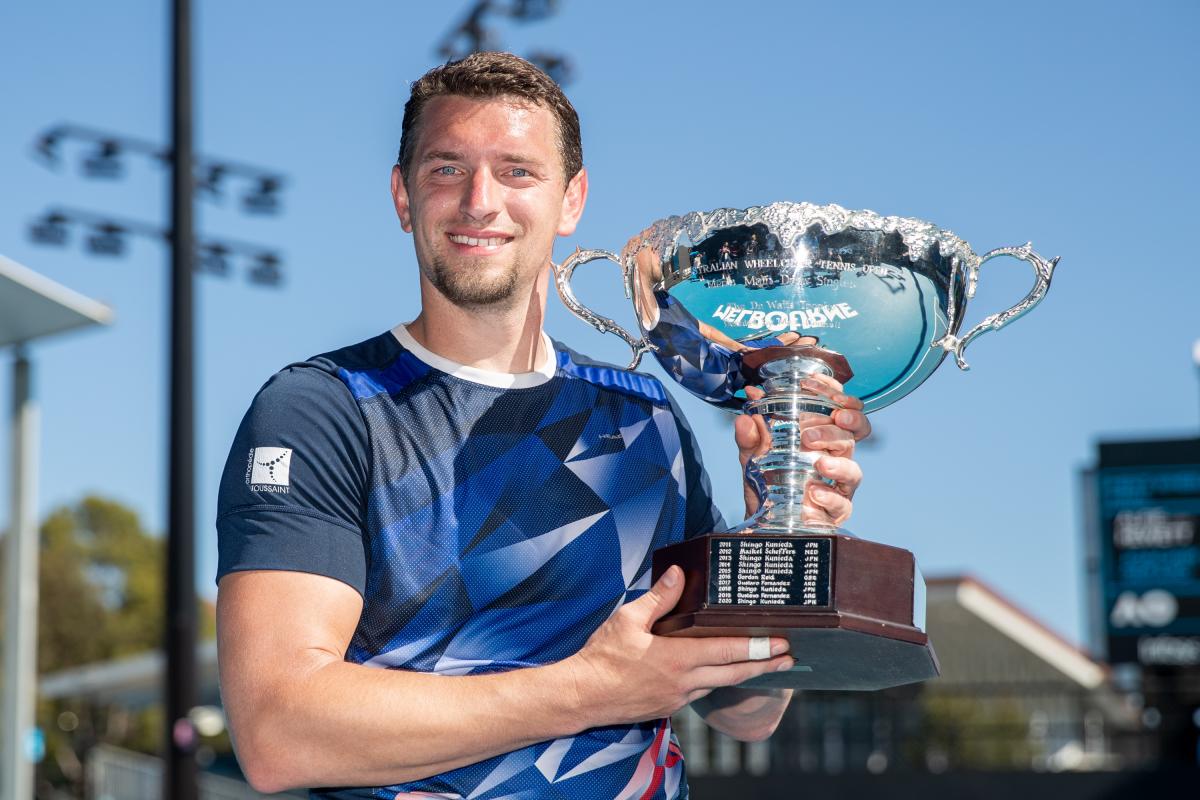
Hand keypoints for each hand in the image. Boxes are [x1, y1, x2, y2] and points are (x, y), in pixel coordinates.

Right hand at [567, 566, 793, 724]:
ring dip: (743, 674)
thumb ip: (659, 598)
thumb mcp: (627, 619)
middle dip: (764, 665)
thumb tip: (680, 574)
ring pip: (719, 683)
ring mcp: (677, 697)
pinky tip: (721, 673)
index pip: (728, 651)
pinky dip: (717, 680)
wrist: (582, 696)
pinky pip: (700, 690)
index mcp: (677, 658)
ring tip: (764, 665)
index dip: (758, 648)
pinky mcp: (668, 705)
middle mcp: (683, 681)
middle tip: (789, 658)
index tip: (781, 643)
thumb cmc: (602, 657)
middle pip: (734, 673)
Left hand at [735, 367, 868, 525]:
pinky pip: (842, 504)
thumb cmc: (767, 483)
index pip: (838, 408)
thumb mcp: (753, 456)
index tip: (815, 384)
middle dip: (842, 426)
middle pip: (852, 434)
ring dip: (839, 463)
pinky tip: (815, 493)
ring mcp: (837, 485)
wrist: (761, 524)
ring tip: (821, 462)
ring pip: (853, 469)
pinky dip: (830, 497)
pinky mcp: (835, 511)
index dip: (834, 394)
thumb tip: (746, 413)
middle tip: (812, 433)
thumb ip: (749, 436)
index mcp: (821, 437)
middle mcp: (835, 457)